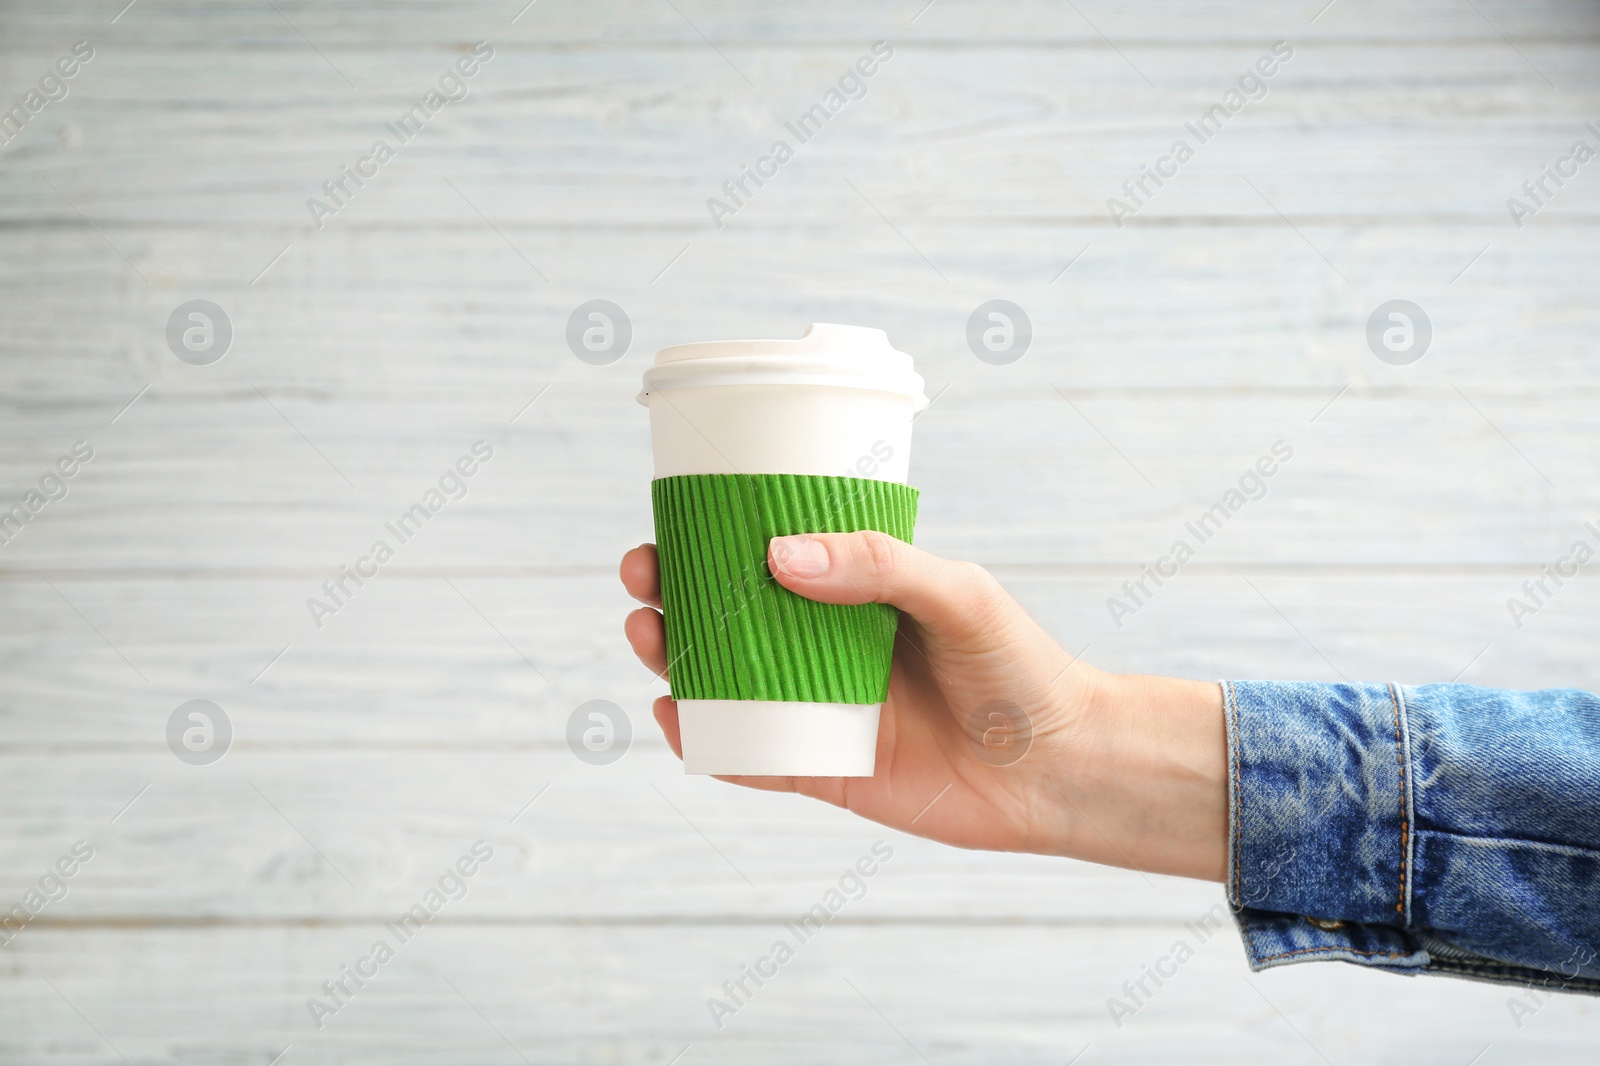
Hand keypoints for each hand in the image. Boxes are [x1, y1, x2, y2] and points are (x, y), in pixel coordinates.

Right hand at [621, 531, 1227, 880]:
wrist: (1062, 769)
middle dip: (669, 596)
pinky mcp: (822, 772)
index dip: (706, 541)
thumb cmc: (1020, 668)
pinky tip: (674, 716)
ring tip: (648, 636)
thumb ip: (878, 566)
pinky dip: (703, 740)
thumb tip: (776, 553)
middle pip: (723, 618)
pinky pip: (747, 756)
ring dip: (671, 659)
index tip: (667, 522)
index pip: (763, 558)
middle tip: (644, 579)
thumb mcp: (958, 594)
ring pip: (721, 683)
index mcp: (851, 595)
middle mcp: (824, 648)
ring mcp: (817, 710)